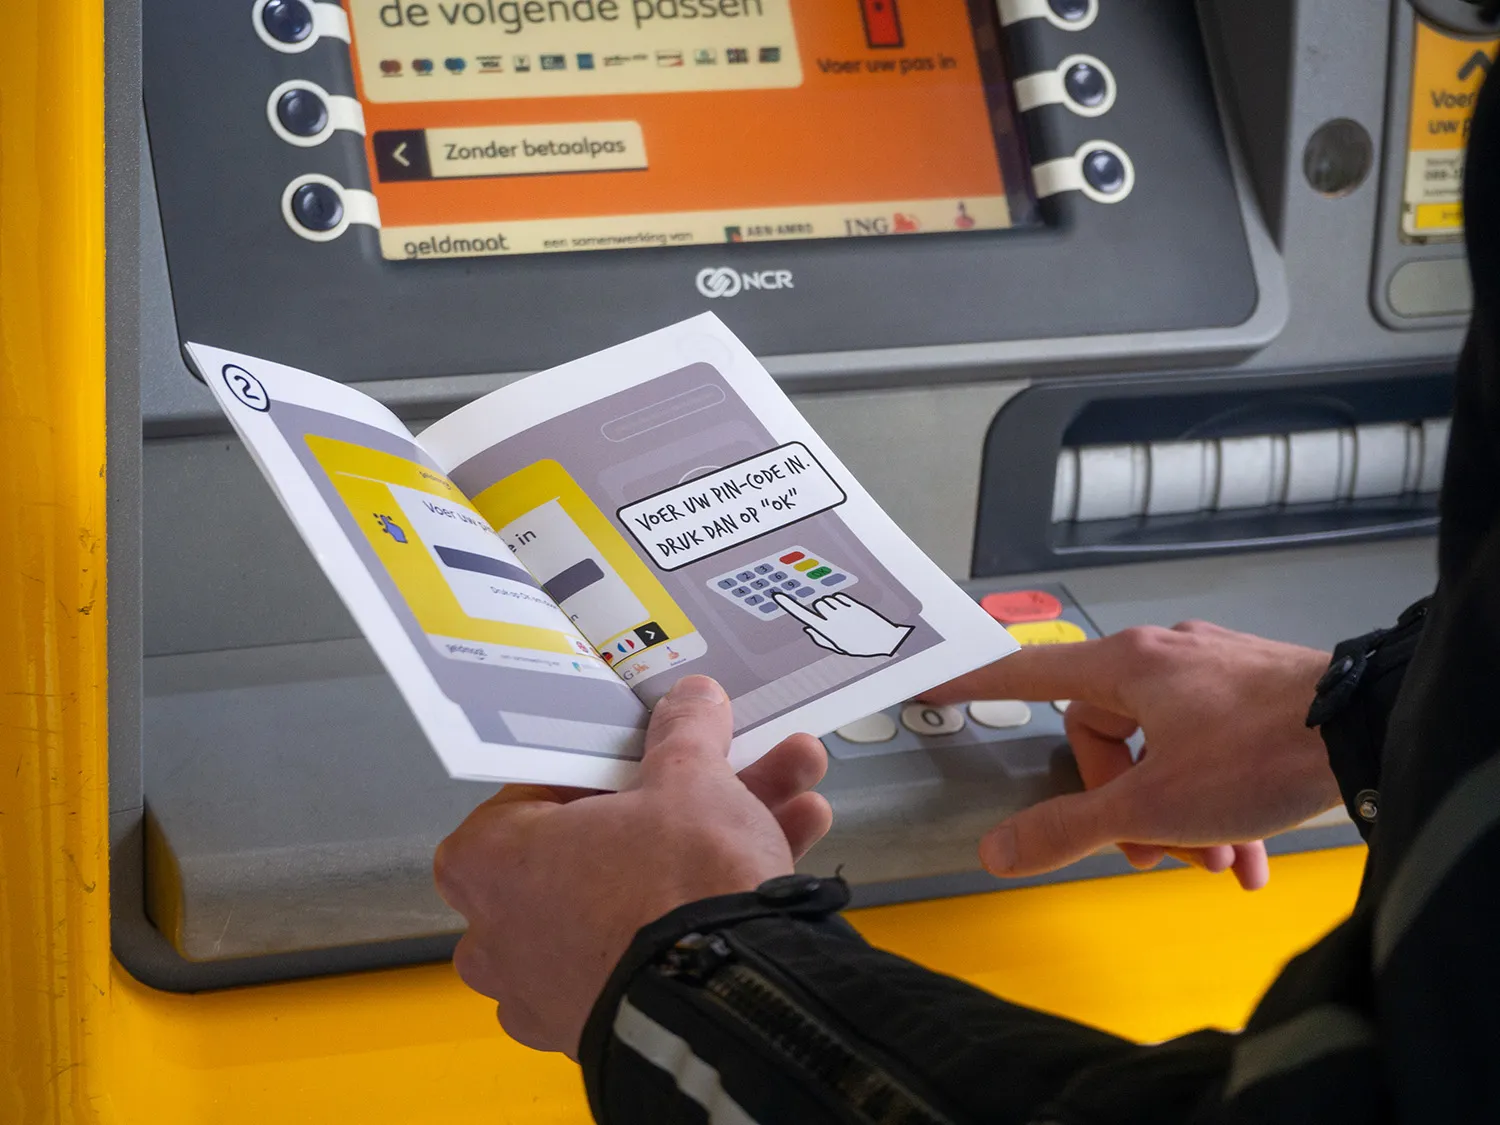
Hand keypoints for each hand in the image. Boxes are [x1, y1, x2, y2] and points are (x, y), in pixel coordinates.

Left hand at [433, 675, 832, 1057]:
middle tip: (739, 769)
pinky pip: (656, 949)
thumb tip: (692, 700)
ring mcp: (553, 990)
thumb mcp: (689, 777)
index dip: (611, 763)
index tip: (658, 754)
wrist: (729, 1004)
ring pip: (640, 894)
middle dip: (688, 802)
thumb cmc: (675, 882)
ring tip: (798, 803)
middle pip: (605, 841)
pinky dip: (710, 910)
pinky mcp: (608, 1027)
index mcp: (489, 860)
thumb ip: (684, 731)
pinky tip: (787, 866)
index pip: (542, 787)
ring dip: (721, 844)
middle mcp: (502, 933)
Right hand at [772, 590, 913, 656]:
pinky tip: (849, 613)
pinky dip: (840, 602)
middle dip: (821, 610)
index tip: (777, 595)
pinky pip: (839, 597)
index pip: (802, 615)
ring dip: (831, 606)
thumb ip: (821, 638)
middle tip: (832, 621)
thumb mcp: (838, 648)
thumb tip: (809, 628)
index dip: (788, 604)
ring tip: (843, 618)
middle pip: (817, 604)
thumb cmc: (861, 647)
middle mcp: (833, 617)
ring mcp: (843, 608)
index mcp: (826, 630)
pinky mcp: (853, 602)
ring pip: (828, 600)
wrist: (884, 640)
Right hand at [922, 621, 1340, 889]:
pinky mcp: (1257, 689)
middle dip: (1125, 807)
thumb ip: (1070, 830)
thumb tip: (997, 851)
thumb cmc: (1258, 755)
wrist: (1371, 731)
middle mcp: (1164, 656)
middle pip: (1106, 734)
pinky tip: (1249, 858)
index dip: (977, 684)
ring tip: (1217, 866)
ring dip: (1180, 817)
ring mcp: (1213, 668)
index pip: (1027, 673)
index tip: (935, 685)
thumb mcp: (1153, 807)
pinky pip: (1212, 748)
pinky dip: (1219, 804)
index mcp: (1126, 668)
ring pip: (1166, 749)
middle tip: (1153, 857)